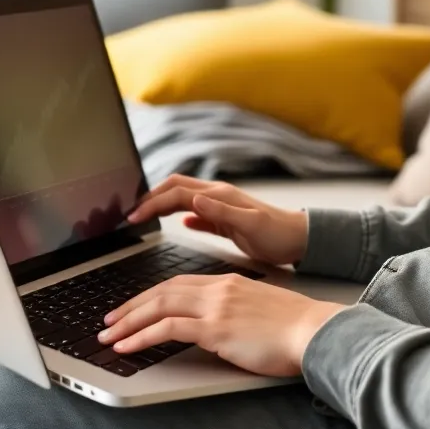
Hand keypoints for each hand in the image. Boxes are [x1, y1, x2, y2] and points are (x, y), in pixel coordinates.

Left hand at [99, 274, 346, 376]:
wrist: (314, 330)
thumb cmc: (293, 327)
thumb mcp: (258, 308)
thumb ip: (234, 310)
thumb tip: (217, 324)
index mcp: (227, 282)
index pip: (178, 283)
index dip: (150, 295)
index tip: (133, 306)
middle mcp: (217, 288)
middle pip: (162, 291)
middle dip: (131, 306)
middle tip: (108, 320)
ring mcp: (216, 306)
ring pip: (159, 306)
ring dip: (128, 321)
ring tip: (108, 335)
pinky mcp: (216, 328)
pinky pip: (168, 328)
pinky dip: (142, 335)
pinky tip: (127, 345)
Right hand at [127, 175, 308, 266]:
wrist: (299, 239)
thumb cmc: (277, 234)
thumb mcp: (250, 225)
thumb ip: (221, 213)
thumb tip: (193, 202)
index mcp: (219, 196)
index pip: (176, 193)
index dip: (153, 203)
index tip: (133, 216)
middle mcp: (217, 197)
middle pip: (175, 189)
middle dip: (151, 198)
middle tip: (131, 214)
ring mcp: (220, 207)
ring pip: (182, 199)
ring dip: (162, 204)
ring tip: (144, 216)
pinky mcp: (225, 220)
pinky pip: (197, 213)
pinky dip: (181, 215)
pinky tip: (178, 223)